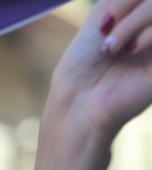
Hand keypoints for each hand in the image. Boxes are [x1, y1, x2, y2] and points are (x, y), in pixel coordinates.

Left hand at [48, 0, 151, 140]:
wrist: (82, 101)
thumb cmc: (83, 64)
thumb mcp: (102, 17)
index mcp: (136, 18)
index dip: (124, 2)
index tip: (104, 22)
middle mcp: (150, 30)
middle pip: (151, 2)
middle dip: (129, 11)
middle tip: (107, 37)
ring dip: (136, 21)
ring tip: (112, 47)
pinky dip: (150, 33)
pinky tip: (133, 49)